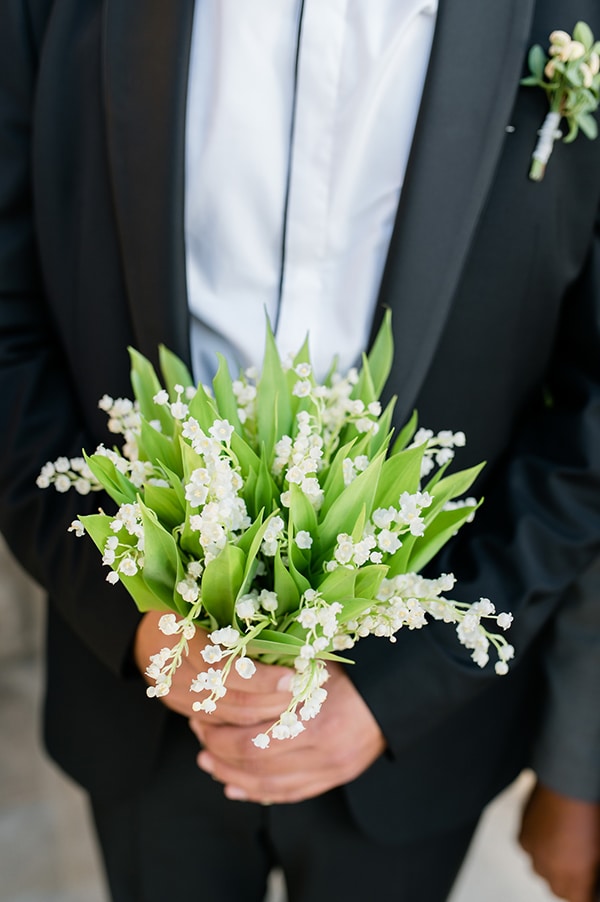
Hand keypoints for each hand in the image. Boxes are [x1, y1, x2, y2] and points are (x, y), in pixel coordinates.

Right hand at [133, 610, 291, 723]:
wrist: (148, 626)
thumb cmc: (189, 602)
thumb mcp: (210, 595)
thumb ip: (239, 611)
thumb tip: (292, 621)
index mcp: (181, 632)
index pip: (223, 667)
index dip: (260, 676)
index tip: (292, 675)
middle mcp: (175, 667)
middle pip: (229, 696)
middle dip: (270, 699)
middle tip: (301, 692)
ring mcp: (175, 691)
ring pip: (228, 715)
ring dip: (264, 714)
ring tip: (294, 703)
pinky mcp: (179, 706)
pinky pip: (220, 722)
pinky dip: (247, 720)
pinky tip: (271, 711)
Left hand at [190, 662, 386, 803]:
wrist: (397, 690)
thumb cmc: (352, 667)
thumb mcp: (316, 659)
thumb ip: (279, 670)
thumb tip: (230, 667)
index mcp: (314, 716)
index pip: (252, 738)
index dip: (219, 730)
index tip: (201, 713)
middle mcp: (322, 749)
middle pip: (255, 762)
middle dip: (219, 749)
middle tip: (199, 733)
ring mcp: (331, 768)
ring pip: (269, 784)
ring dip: (231, 775)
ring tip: (208, 762)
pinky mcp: (336, 777)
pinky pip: (289, 793)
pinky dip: (258, 793)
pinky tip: (235, 788)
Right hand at [519, 780, 599, 901]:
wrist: (568, 779)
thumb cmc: (589, 810)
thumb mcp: (598, 849)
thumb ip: (591, 869)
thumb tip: (590, 876)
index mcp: (572, 875)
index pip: (576, 899)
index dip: (584, 893)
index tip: (589, 888)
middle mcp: (548, 868)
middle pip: (557, 889)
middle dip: (568, 882)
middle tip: (580, 868)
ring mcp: (532, 852)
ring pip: (541, 870)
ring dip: (551, 864)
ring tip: (564, 847)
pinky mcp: (521, 835)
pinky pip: (530, 850)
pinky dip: (538, 846)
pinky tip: (550, 834)